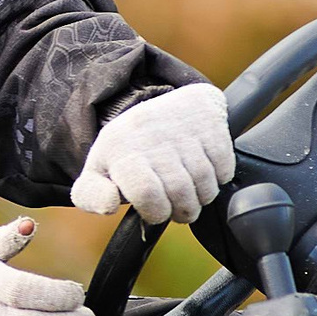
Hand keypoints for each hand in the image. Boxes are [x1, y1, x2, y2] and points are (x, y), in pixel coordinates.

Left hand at [70, 81, 235, 224]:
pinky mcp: (210, 123)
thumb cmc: (130, 149)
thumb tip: (109, 205)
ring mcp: (183, 127)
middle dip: (182, 211)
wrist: (162, 103)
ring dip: (202, 198)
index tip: (155, 212)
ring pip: (205, 182)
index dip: (155, 212)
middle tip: (178, 210)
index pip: (146, 192)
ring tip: (192, 195)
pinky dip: (220, 178)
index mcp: (121, 148)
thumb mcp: (99, 169)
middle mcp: (153, 134)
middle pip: (179, 191)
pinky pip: (224, 166)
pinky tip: (206, 174)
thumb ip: (91, 196)